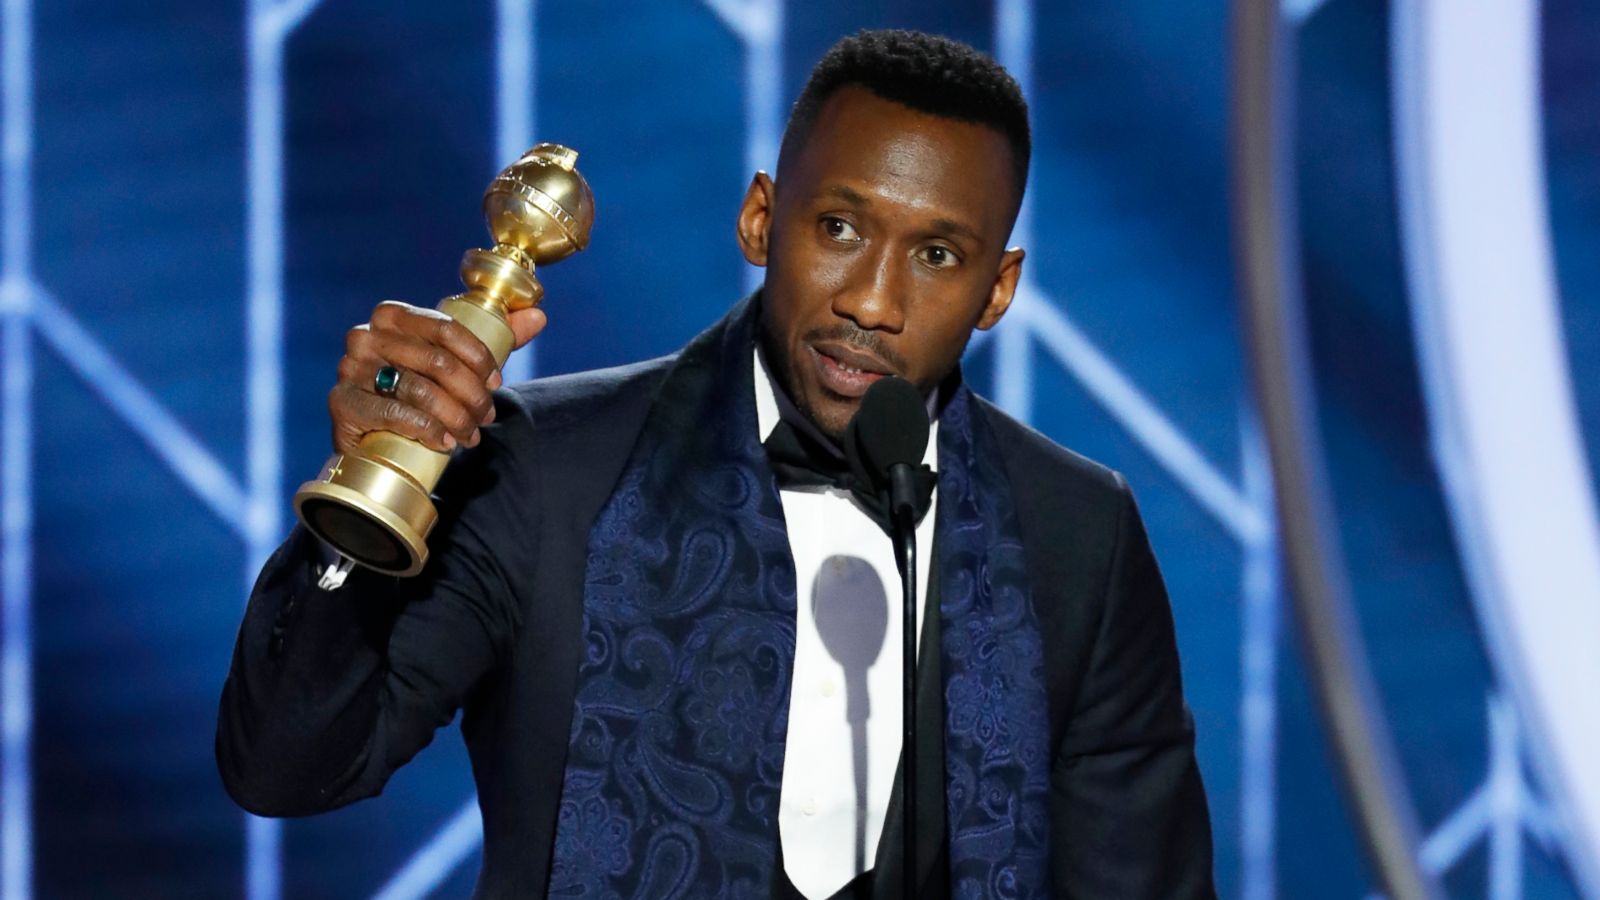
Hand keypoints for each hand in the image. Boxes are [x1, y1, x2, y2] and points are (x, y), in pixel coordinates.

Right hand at [329, 300, 546, 453]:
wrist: (375, 439)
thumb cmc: (421, 391)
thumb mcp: (457, 361)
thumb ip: (498, 337)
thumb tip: (538, 314)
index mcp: (391, 315)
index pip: (445, 327)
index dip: (479, 356)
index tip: (496, 382)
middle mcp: (365, 336)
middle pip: (436, 362)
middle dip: (472, 394)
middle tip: (487, 417)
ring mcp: (350, 369)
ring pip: (420, 389)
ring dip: (456, 417)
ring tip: (471, 435)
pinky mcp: (342, 403)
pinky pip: (395, 413)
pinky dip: (428, 429)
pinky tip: (445, 443)